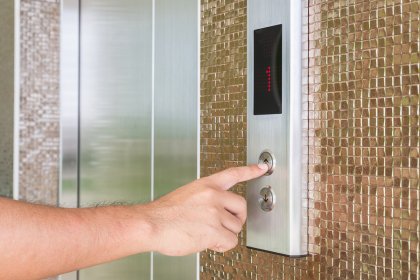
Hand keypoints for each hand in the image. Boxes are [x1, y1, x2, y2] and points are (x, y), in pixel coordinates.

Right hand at [143, 164, 267, 255]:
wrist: (151, 224)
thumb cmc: (164, 214)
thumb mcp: (186, 196)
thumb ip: (205, 200)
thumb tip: (216, 213)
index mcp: (206, 185)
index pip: (233, 174)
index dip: (250, 171)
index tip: (262, 168)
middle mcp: (213, 196)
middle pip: (241, 206)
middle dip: (236, 218)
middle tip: (224, 225)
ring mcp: (214, 212)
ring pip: (235, 227)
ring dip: (224, 234)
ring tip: (205, 233)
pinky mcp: (214, 230)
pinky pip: (230, 241)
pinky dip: (221, 245)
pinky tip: (208, 242)